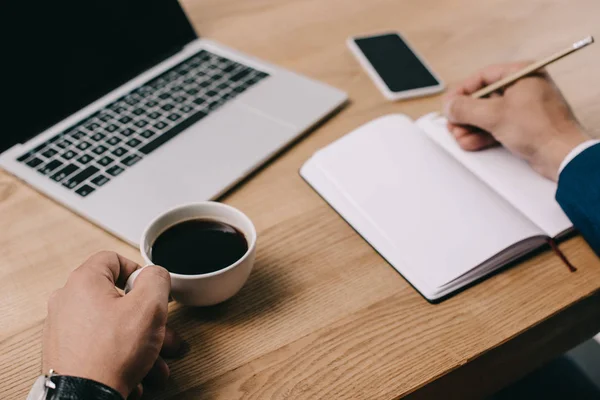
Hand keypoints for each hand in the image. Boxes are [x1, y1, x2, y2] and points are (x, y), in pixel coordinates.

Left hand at [43, 251, 182, 398]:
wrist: (83, 397)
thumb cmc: (110, 355)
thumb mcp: (149, 306)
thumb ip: (157, 280)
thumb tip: (155, 274)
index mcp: (84, 282)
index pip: (113, 259)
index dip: (139, 272)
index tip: (152, 289)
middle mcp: (68, 302)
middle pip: (117, 298)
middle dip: (148, 318)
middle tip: (163, 331)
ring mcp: (64, 329)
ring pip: (113, 326)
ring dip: (140, 341)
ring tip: (156, 360)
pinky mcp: (66, 353)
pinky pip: (101, 346)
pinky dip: (121, 356)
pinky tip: (137, 373)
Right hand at [443, 62, 588, 180]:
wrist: (562, 155)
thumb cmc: (542, 128)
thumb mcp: (495, 115)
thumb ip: (466, 108)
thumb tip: (450, 105)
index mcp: (521, 74)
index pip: (482, 77)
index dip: (462, 91)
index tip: (449, 103)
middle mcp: (523, 88)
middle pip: (482, 98)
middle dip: (465, 114)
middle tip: (454, 123)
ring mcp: (523, 109)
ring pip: (487, 115)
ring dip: (470, 127)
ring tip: (460, 136)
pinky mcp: (523, 127)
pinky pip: (495, 126)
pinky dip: (481, 134)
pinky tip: (471, 141)